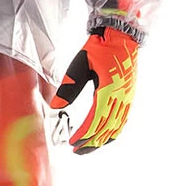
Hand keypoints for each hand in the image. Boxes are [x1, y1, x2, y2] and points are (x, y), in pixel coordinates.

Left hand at [51, 28, 138, 154]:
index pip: (95, 119)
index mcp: (109, 88)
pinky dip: (112, 133)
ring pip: (115, 127)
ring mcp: (127, 97)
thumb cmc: (100, 47)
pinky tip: (103, 139)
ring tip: (86, 149)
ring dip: (100, 141)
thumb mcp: (80, 64)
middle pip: (105, 128)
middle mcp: (121, 95)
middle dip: (90, 142)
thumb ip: (68, 88)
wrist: (121, 34)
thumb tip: (56, 107)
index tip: (72, 143)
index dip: (84, 134)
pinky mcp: (129, 96)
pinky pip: (122, 121)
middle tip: (76, 151)